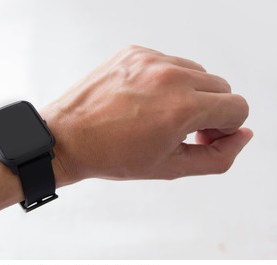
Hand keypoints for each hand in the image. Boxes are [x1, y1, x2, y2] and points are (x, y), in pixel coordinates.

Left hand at [41, 45, 251, 183]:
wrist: (67, 138)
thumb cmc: (112, 156)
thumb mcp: (171, 168)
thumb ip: (218, 156)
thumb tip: (241, 135)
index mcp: (182, 107)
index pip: (238, 107)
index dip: (226, 128)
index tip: (203, 137)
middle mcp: (170, 76)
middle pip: (220, 87)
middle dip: (210, 110)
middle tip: (182, 129)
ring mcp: (150, 59)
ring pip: (195, 72)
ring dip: (188, 93)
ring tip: (159, 114)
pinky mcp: (134, 52)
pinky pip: (168, 62)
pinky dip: (165, 80)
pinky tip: (143, 100)